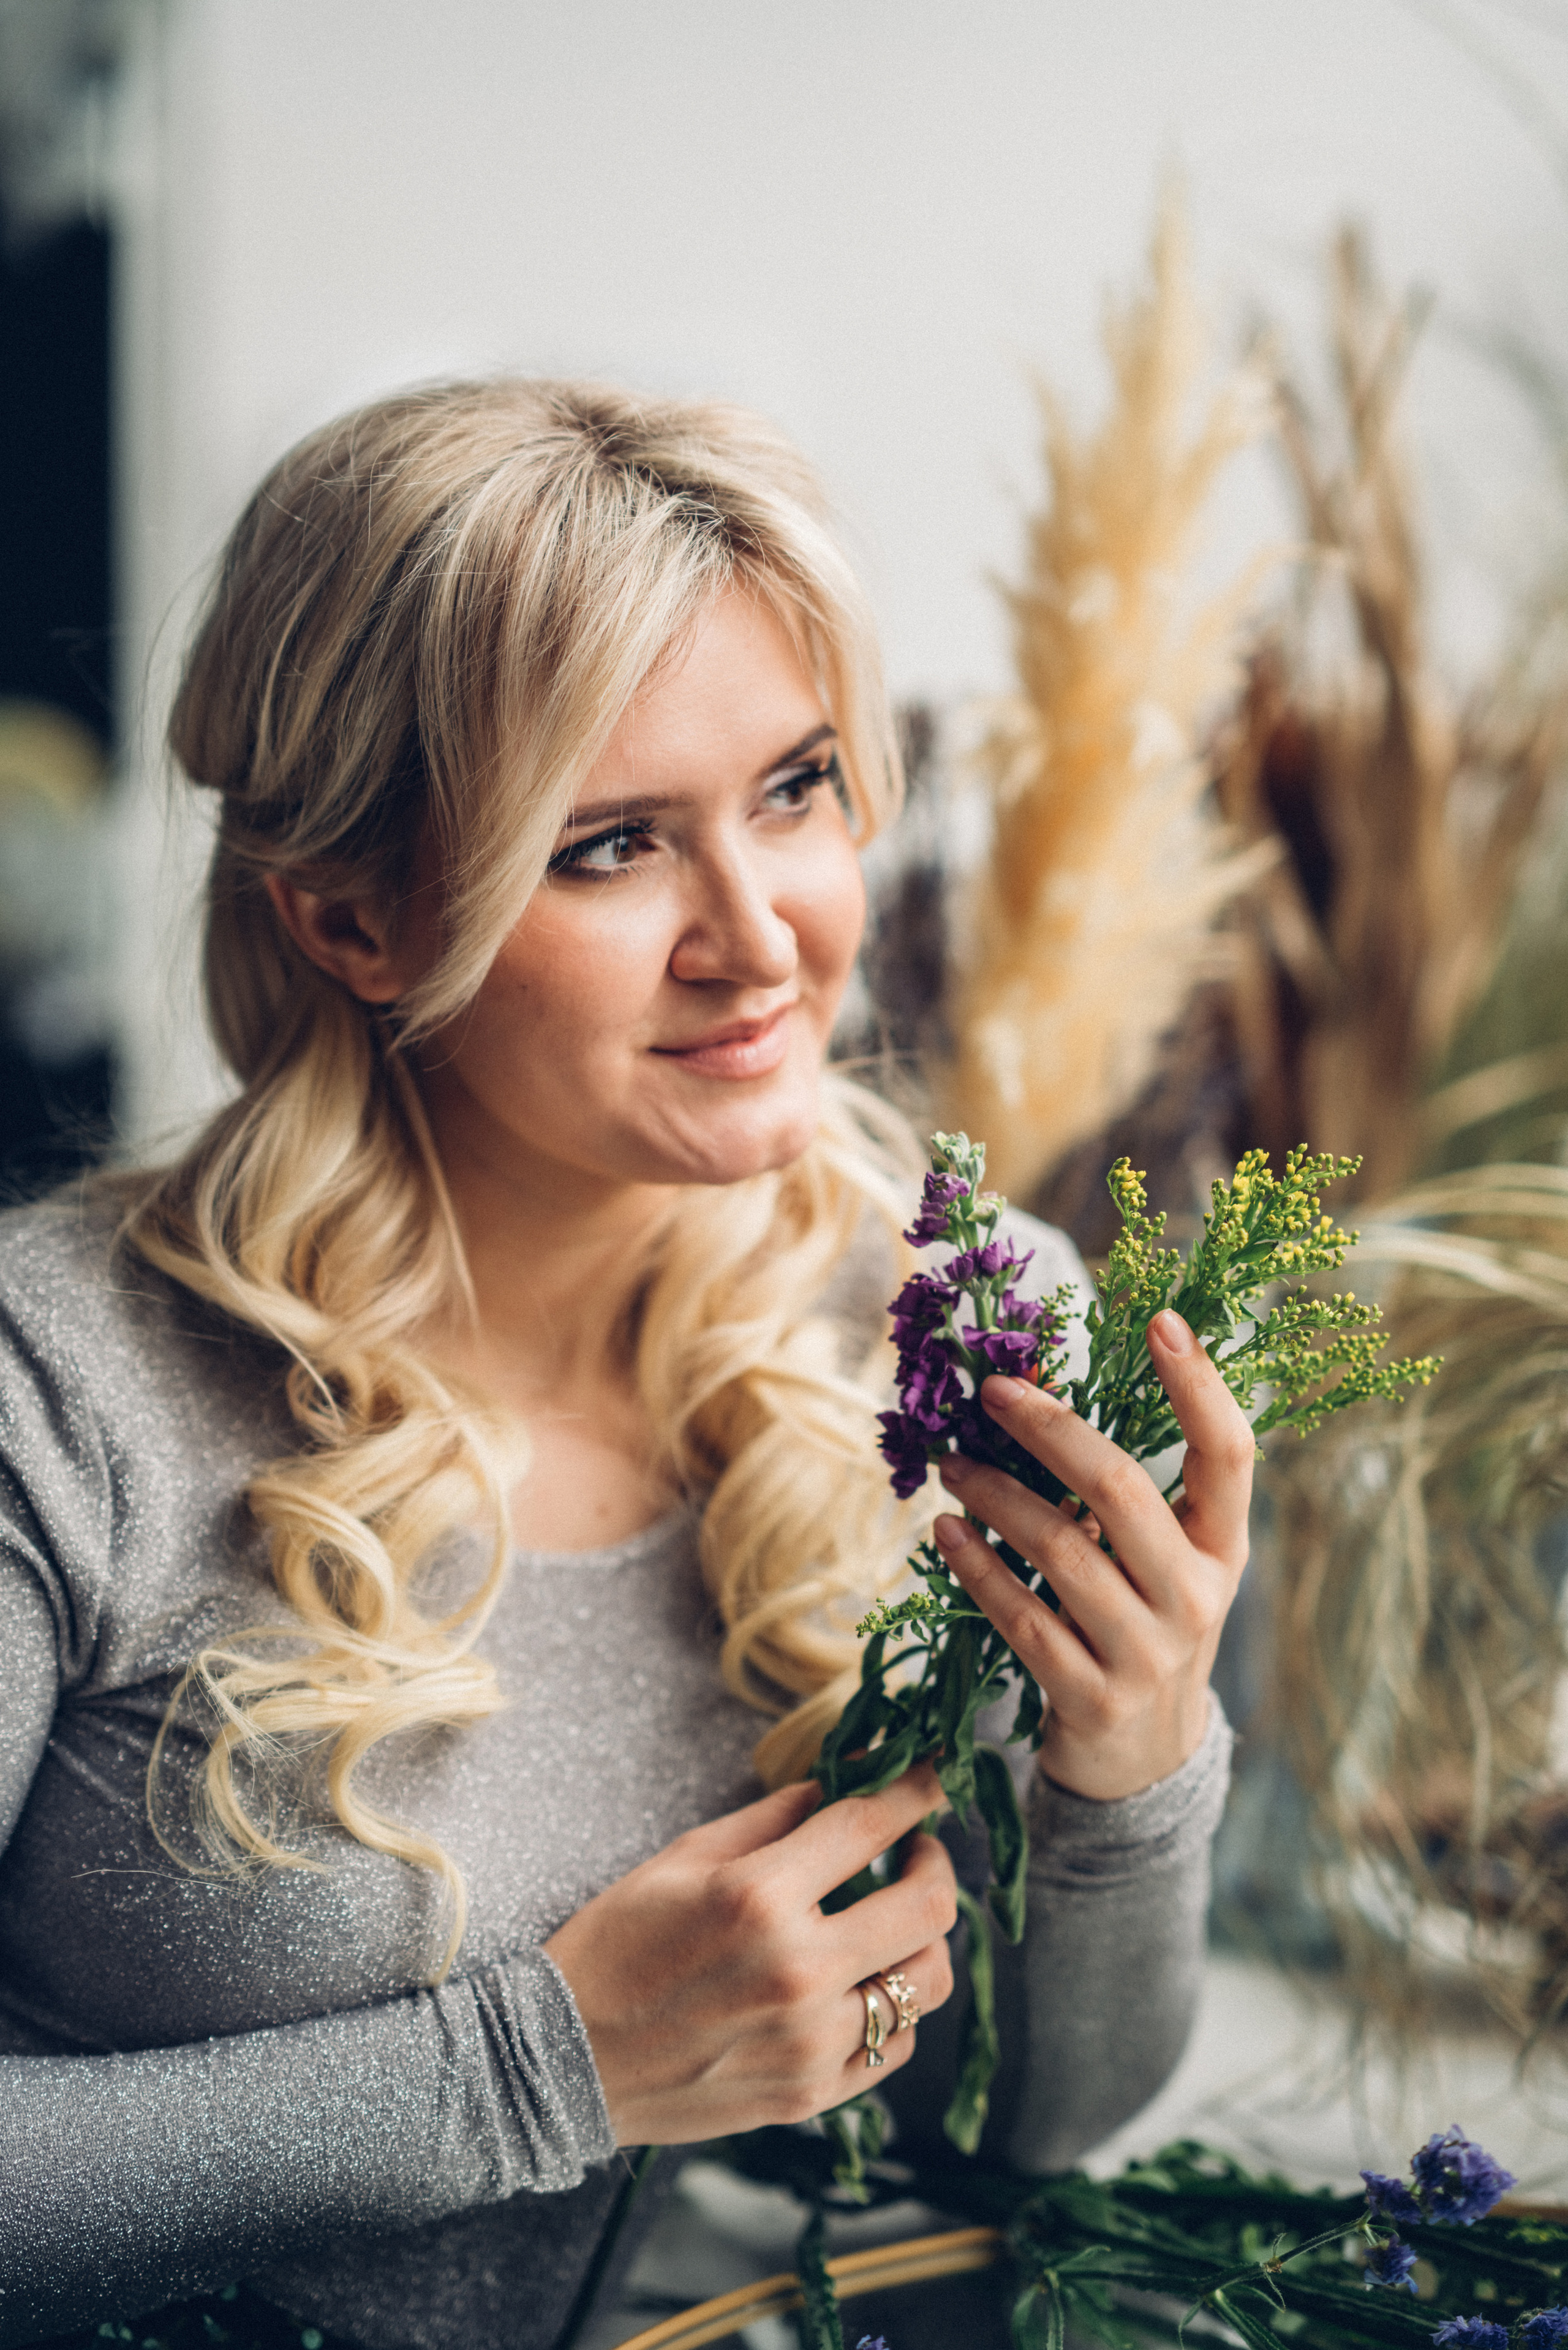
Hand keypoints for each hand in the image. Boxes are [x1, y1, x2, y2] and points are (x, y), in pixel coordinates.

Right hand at [543, 1763, 955, 2145]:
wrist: (566, 2061)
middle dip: (936, 1862)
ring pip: (928, 1981)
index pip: (871, 1826)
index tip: (938, 1774)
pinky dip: (896, 2008)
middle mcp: (798, 1970)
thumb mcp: (681, 1858)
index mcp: (759, 1897)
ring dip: (925, 1939)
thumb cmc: (614, 1947)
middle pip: (928, 1907)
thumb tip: (838, 1784)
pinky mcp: (811, 2094)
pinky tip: (866, 1983)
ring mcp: (811, 2041)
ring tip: (895, 1921)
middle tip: (918, 1850)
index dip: (917, 1790)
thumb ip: (771, 1819)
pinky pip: (897, 2047)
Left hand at [932, 1309, 1250, 1801]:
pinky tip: (944, 1535)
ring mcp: (1147, 1652)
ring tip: (950, 1463)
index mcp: (1224, 1550)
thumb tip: (1034, 1394)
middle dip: (1049, 1427)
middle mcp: (1197, 1596)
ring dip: (993, 1495)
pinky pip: (1021, 1617)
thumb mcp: (1155, 1564)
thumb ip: (1116, 1496)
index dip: (1201, 1385)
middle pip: (1122, 1488)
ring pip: (1059, 1548)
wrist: (1144, 1763)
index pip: (1229, 1454)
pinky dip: (975, 1569)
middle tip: (991, 1390)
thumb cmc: (1142, 1628)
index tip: (1162, 1319)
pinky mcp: (1091, 1697)